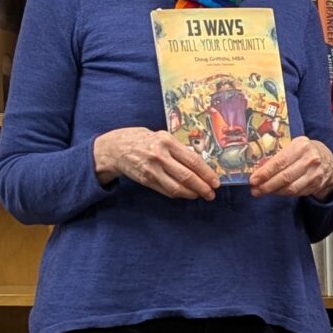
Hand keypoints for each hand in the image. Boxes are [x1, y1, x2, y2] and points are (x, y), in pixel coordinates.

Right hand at [92, 127, 219, 199]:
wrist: (117, 148)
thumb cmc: (144, 140)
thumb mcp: (163, 137)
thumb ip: (180, 149)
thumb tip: (202, 164)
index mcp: (167, 141)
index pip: (193, 161)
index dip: (207, 174)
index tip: (215, 182)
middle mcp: (159, 155)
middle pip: (187, 176)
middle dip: (203, 187)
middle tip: (211, 193)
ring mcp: (152, 169)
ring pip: (177, 187)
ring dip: (192, 194)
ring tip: (200, 195)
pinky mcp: (146, 180)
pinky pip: (167, 191)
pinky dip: (179, 194)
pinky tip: (186, 193)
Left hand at [246, 135, 332, 200]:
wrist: (327, 160)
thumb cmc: (304, 151)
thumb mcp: (294, 146)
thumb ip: (279, 155)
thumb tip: (258, 169)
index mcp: (301, 146)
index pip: (280, 162)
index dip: (265, 172)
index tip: (253, 179)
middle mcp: (310, 159)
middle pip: (285, 177)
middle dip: (267, 185)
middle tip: (255, 190)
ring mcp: (315, 174)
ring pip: (291, 188)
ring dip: (274, 191)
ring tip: (262, 192)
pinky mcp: (316, 185)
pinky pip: (297, 192)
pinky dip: (283, 194)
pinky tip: (275, 192)